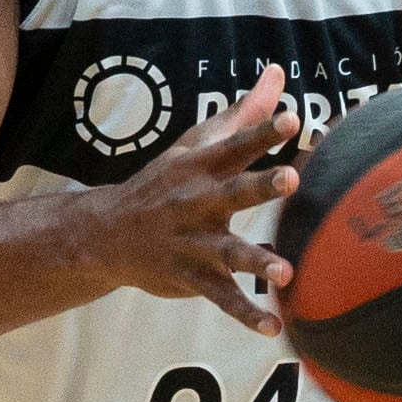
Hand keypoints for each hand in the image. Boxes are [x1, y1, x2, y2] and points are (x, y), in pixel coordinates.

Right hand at [89, 63, 298, 332]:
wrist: (109, 233)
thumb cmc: (166, 183)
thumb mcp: (197, 144)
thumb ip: (243, 113)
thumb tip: (277, 73)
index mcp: (202, 167)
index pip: (236, 144)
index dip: (262, 130)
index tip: (292, 118)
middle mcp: (199, 202)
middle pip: (234, 192)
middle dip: (262, 186)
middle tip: (290, 179)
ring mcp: (194, 242)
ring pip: (229, 252)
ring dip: (257, 261)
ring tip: (285, 273)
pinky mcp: (192, 277)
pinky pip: (222, 299)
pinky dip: (245, 315)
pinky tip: (273, 328)